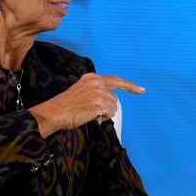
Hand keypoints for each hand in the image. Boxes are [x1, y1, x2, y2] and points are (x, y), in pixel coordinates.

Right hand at [29, 73, 143, 136]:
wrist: (54, 112)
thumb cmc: (65, 106)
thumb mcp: (82, 91)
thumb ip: (96, 92)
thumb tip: (111, 102)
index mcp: (92, 78)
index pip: (116, 81)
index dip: (130, 86)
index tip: (142, 90)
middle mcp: (97, 83)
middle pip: (114, 99)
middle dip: (106, 108)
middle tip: (89, 111)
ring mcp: (99, 93)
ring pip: (113, 108)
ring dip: (104, 114)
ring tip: (87, 113)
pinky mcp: (99, 104)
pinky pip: (110, 114)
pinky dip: (103, 118)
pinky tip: (90, 116)